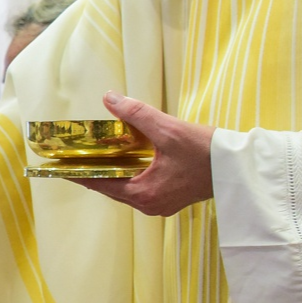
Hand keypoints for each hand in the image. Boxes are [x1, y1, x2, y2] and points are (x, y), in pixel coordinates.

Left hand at [67, 92, 214, 216]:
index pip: (99, 184)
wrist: (242, 169)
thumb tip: (110, 98)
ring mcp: (161, 203)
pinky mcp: (172, 197)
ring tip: (94, 155)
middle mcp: (149, 204)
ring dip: (112, 171)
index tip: (59, 166)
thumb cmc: (208, 153)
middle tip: (74, 156)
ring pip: (125, 187)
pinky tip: (125, 158)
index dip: (78, 174)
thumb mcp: (169, 130)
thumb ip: (137, 115)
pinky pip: (140, 186)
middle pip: (110, 187)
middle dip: (92, 171)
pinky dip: (129, 173)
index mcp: (144, 194)